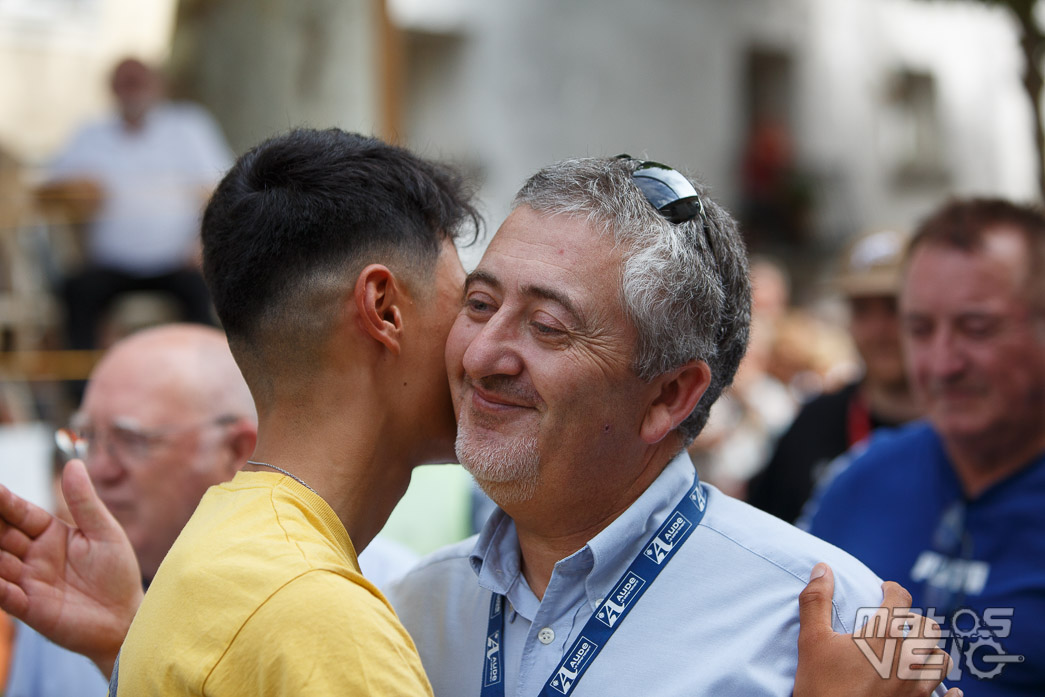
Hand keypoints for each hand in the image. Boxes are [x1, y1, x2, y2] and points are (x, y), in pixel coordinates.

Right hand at [0, 460, 141, 674]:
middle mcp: (33, 557)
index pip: (20, 513)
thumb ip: (84, 502)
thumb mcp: (104, 532)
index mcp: (50, 534)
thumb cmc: (117, 573)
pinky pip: (7, 596)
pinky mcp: (30, 608)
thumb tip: (73, 464)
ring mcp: (29, 582)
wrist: (126, 616)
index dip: (4, 501)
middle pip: (1, 535)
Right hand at [794, 562, 960, 696]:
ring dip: (931, 652)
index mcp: (883, 635)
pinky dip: (949, 691)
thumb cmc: (821, 686)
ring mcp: (918, 686)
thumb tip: (822, 567)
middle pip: (929, 628)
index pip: (900, 599)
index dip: (893, 589)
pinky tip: (947, 689)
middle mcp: (908, 657)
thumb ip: (816, 600)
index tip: (885, 589)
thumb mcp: (812, 640)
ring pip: (942, 660)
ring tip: (917, 652)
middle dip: (915, 621)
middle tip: (900, 622)